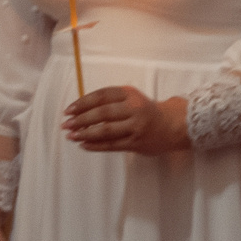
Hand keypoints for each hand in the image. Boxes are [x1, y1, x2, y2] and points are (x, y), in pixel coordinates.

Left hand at [64, 85, 187, 153]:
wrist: (174, 125)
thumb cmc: (145, 110)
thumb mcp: (131, 98)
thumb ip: (110, 100)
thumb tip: (80, 108)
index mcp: (130, 94)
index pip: (101, 96)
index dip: (82, 102)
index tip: (69, 110)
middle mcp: (134, 109)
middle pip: (102, 113)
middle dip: (80, 119)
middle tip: (66, 124)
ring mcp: (136, 127)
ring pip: (106, 131)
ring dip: (85, 134)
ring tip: (71, 135)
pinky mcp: (137, 143)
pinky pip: (112, 145)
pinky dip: (96, 145)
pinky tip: (84, 145)